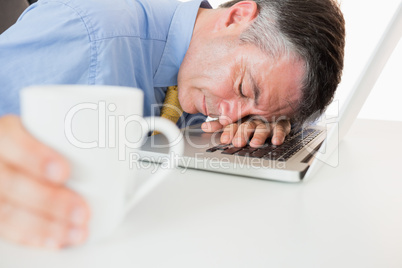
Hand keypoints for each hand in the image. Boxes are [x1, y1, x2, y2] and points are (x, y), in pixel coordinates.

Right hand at [0, 115, 89, 248]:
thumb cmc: (38, 142)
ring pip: (6, 210)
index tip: (64, 171)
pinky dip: (33, 236)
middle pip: (9, 183)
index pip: (10, 140)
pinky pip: (5, 228)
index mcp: (6, 133)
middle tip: (80, 210)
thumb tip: (123, 139)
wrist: (9, 156)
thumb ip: (71, 136)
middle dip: (49, 201)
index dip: (35, 157)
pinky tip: (56, 239)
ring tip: (76, 230)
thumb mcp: (48, 129)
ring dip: (46, 225)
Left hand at [201, 118, 290, 147]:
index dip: (228, 130)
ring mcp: (268, 120)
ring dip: (259, 135)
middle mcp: (254, 117)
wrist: (273, 104)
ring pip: (263, 127)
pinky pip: (281, 127)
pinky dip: (279, 134)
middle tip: (237, 142)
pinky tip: (275, 141)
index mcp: (241, 116)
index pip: (233, 122)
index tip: (224, 139)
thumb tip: (203, 127)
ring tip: (255, 143)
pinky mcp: (282, 122)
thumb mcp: (234, 120)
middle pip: (247, 125)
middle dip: (242, 134)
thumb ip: (219, 124)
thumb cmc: (250, 116)